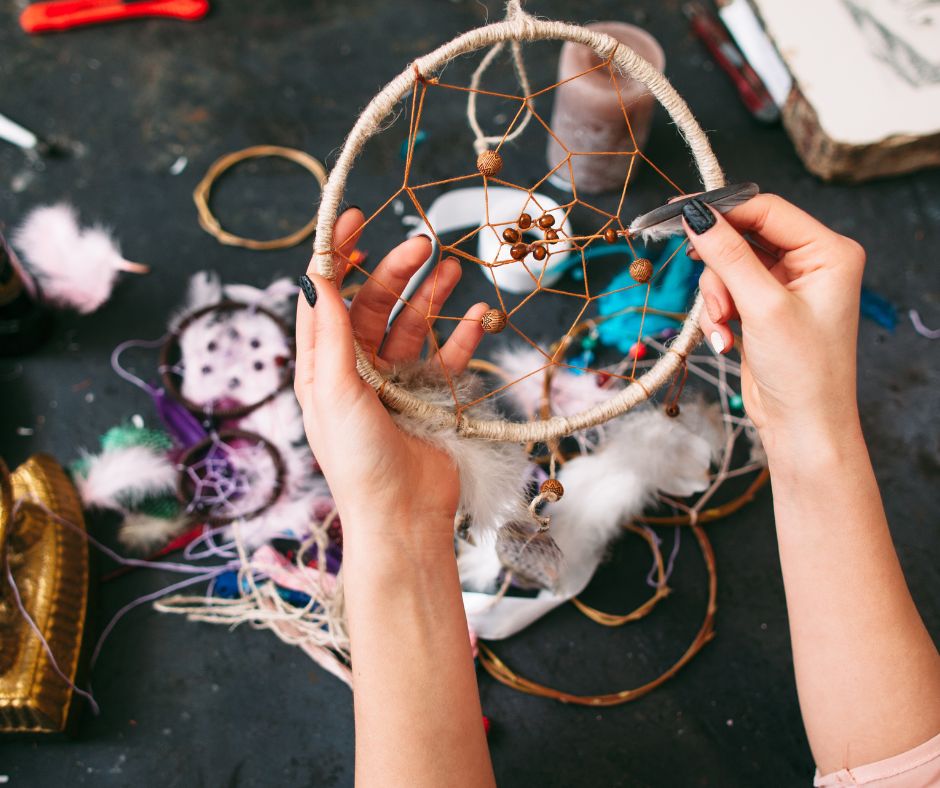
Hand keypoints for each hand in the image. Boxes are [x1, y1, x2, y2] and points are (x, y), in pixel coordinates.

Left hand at [294, 208, 487, 548]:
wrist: (403, 516)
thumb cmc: (359, 461)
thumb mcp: (334, 391)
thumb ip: (329, 333)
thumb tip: (313, 275)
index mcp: (323, 366)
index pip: (325, 296)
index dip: (337, 255)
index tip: (357, 219)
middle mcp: (356, 369)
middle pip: (373, 303)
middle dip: (395, 270)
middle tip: (424, 244)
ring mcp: (394, 383)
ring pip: (412, 323)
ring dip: (430, 295)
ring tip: (453, 269)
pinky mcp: (429, 398)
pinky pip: (446, 356)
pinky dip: (462, 336)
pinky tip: (478, 318)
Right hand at [684, 194, 865, 448]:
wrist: (802, 428)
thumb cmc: (802, 371)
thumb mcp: (762, 307)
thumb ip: (728, 255)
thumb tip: (695, 214)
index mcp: (828, 252)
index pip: (767, 211)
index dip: (723, 212)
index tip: (679, 214)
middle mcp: (810, 263)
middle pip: (743, 238)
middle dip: (720, 270)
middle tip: (712, 298)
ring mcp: (785, 287)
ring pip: (728, 267)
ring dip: (715, 299)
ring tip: (723, 328)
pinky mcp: (764, 309)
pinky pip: (726, 293)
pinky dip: (717, 314)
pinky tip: (724, 340)